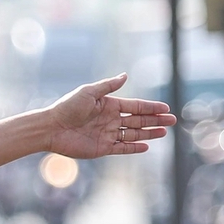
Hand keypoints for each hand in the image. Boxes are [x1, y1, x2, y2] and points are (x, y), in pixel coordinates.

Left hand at [42, 75, 177, 158]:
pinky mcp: (102, 148)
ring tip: (164, 133)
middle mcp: (111, 119)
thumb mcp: (89, 92)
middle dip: (155, 120)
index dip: (151, 107)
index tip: (166, 108)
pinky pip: (122, 148)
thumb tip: (126, 75)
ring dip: (149, 133)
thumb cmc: (68, 107)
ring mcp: (107, 134)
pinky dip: (134, 147)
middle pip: (138, 120)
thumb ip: (108, 86)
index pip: (135, 106)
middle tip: (172, 121)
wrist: (51, 128)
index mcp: (109, 105)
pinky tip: (147, 146)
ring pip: (134, 134)